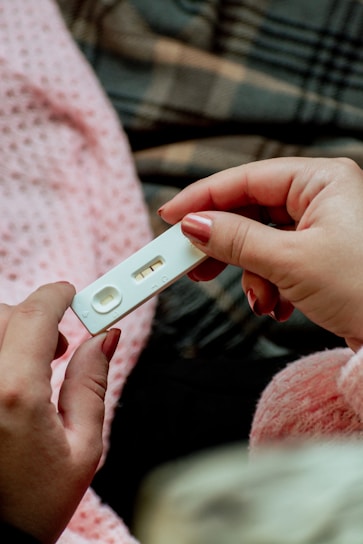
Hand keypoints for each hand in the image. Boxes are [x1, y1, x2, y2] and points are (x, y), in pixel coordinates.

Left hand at [0, 282, 119, 542]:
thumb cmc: (32, 507)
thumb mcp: (83, 447)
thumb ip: (92, 383)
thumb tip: (103, 340)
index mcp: (15, 395)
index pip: (35, 315)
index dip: (58, 296)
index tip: (72, 294)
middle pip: (4, 314)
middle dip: (35, 315)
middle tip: (61, 342)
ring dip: (13, 331)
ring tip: (35, 362)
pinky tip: (13, 374)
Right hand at [159, 157, 362, 350]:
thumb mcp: (290, 261)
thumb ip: (235, 239)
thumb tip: (193, 224)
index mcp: (322, 181)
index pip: (247, 179)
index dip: (203, 197)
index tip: (171, 215)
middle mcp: (322, 199)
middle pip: (251, 211)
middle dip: (225, 243)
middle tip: (192, 262)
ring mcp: (321, 229)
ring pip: (261, 241)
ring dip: (251, 274)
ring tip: (260, 300)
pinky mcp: (320, 257)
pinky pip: (277, 261)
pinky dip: (269, 284)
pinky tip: (277, 304)